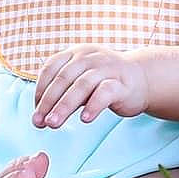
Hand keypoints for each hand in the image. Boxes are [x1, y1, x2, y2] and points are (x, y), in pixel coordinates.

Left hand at [32, 47, 149, 127]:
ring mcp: (106, 68)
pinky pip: (105, 93)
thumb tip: (40, 115)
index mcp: (76, 54)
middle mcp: (89, 57)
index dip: (40, 90)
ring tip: (53, 123)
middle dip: (48, 102)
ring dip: (64, 106)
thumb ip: (63, 92)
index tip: (36, 111)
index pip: (50, 68)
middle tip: (39, 122)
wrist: (142, 79)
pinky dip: (93, 106)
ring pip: (81, 86)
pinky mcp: (121, 83)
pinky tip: (84, 119)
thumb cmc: (105, 82)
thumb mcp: (81, 80)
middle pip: (63, 78)